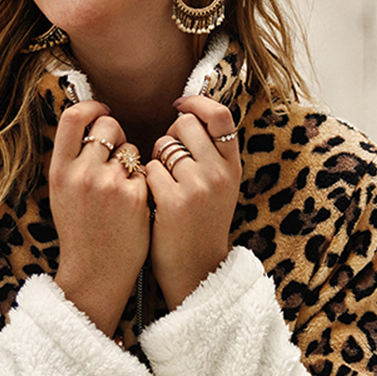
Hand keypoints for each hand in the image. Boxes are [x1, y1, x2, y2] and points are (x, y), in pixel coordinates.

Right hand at [49, 101, 150, 336]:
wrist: (95, 273)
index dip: (91, 107)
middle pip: (108, 125)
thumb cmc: (80, 233)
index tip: (101, 112)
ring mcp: (110, 185)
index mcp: (59, 171)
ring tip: (122, 191)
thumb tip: (87, 121)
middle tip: (117, 155)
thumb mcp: (62, 194)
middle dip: (117, 134)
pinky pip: (146, 172)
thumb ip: (72, 161)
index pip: (73, 117)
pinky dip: (144, 183)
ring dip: (131, 162)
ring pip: (131, 148)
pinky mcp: (136, 197)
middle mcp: (82, 174)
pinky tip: (134, 206)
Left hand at [146, 96, 241, 309]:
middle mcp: (219, 173)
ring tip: (162, 188)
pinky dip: (144, 182)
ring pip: (164, 145)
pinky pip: (148, 169)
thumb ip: (210, 155)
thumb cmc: (199, 229)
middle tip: (167, 164)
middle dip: (169, 137)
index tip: (180, 105)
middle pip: (185, 124)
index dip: (197, 102)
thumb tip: (188, 113)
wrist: (197, 273)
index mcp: (233, 167)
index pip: (220, 115)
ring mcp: (198, 187)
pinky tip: (151, 202)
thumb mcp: (219, 189)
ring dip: (155, 161)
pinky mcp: (174, 202)